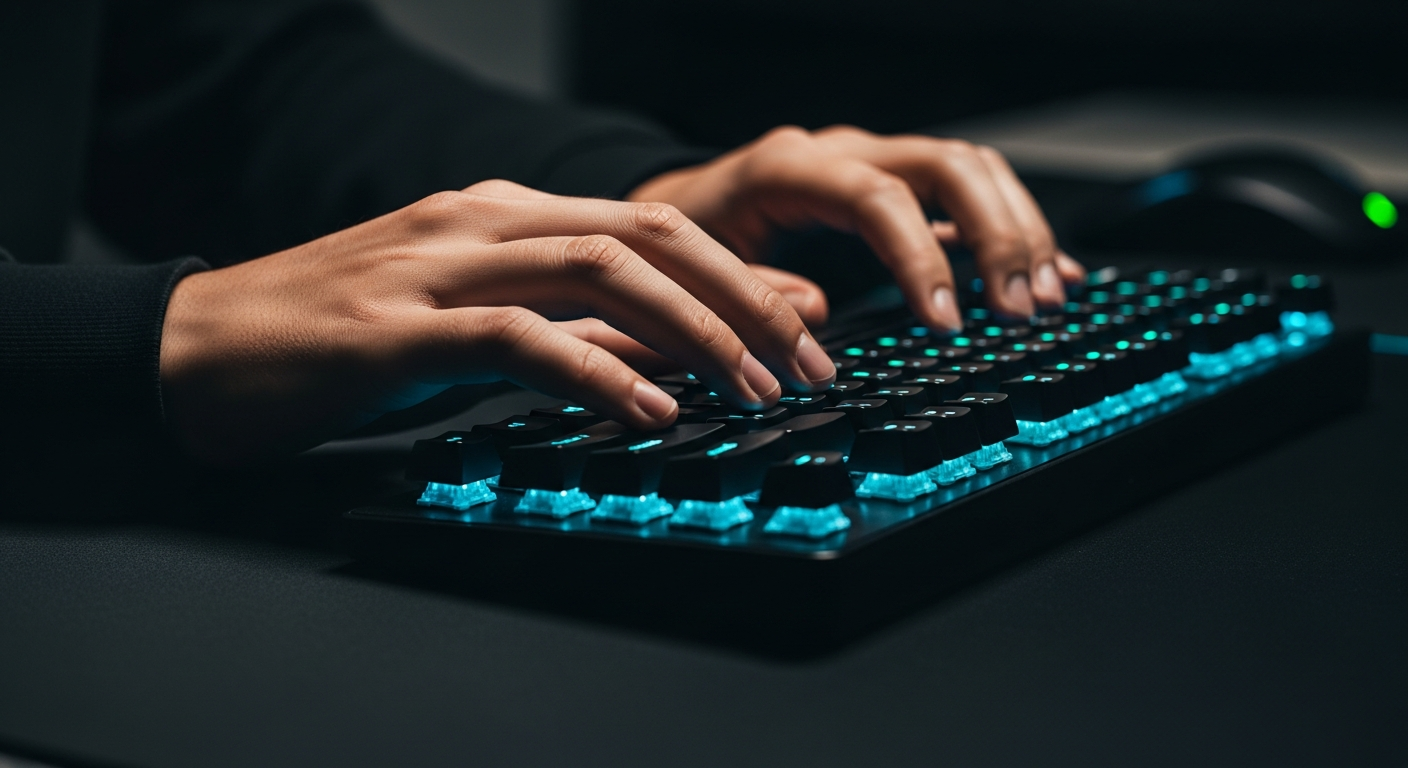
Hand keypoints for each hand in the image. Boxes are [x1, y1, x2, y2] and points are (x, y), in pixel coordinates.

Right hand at [160, 180, 836, 463]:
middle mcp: (479, 223)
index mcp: (502, 216)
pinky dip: (594, 372)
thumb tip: (676, 361)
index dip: (740, 275)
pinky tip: (647, 413)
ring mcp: (436, 266)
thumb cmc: (337, 342)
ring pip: (597, 269)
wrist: (196, 350)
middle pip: (646, 234)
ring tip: (752, 388)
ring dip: (692, 329)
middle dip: (742, 296)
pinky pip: (516, 337)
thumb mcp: (476, 333)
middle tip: (808, 359)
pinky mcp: (395, 327)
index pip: (651, 224)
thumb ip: (575, 338)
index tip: (805, 327)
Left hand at [628, 125, 1086, 329]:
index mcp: (791, 168)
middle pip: (948, 166)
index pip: (879, 198)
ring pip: (972, 170)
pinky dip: (1012, 230)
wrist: (682, 210)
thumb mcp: (699, 272)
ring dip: (1017, 232)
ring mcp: (876, 162)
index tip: (947, 321)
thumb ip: (751, 291)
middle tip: (1020, 309)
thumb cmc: (689, 242)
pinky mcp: (898, 184)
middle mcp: (844, 151)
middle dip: (996, 237)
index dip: (923, 257)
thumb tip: (814, 316)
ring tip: (1044, 298)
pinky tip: (1048, 272)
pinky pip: (971, 192)